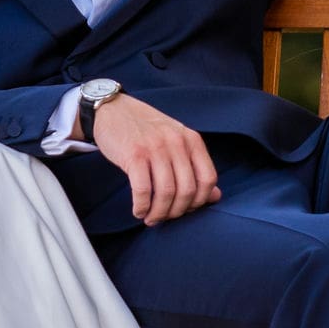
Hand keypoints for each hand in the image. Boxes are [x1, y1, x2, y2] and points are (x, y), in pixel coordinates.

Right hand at [91, 94, 221, 224]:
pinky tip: (138, 210)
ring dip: (158, 212)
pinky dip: (142, 206)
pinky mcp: (134, 154)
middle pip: (187, 190)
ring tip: (150, 218)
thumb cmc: (145, 129)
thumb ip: (195, 166)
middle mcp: (177, 142)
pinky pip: (143, 189)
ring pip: (166, 192)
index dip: (199, 201)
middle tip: (164, 217)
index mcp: (192, 140)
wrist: (113, 109)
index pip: (208, 179)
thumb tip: (215, 197)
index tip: (184, 209)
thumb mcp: (176, 142)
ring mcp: (156, 147)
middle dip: (176, 211)